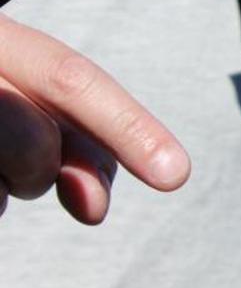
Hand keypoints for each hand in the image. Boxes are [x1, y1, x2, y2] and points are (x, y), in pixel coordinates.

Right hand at [0, 15, 188, 223]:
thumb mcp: (30, 97)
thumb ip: (77, 138)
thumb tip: (94, 207)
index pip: (72, 80)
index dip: (128, 126)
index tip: (176, 173)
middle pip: (34, 142)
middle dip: (42, 168)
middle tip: (22, 156)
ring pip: (5, 183)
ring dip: (6, 185)